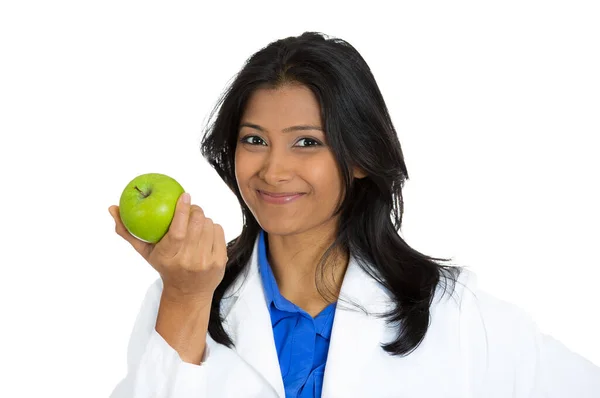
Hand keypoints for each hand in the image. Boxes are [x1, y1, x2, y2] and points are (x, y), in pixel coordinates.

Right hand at [108, 192, 227, 301]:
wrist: (188, 292)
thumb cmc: (164, 266)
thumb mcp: (145, 252)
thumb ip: (128, 231)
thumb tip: (112, 208)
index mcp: (169, 257)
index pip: (178, 231)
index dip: (182, 211)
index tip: (184, 195)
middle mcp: (189, 260)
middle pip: (197, 223)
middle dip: (195, 210)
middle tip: (190, 208)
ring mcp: (206, 262)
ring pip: (209, 224)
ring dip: (202, 219)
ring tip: (195, 224)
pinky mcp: (220, 261)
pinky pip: (218, 231)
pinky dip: (211, 227)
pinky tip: (204, 232)